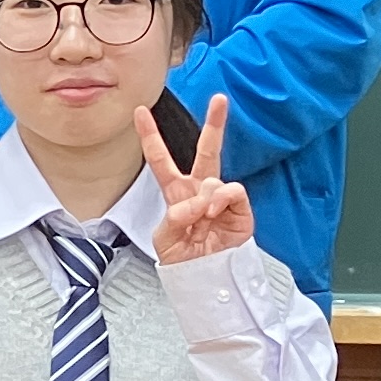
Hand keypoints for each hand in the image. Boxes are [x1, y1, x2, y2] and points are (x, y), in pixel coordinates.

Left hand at [141, 92, 253, 265]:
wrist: (204, 281)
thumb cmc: (183, 261)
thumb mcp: (166, 238)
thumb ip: (176, 216)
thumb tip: (198, 203)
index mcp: (176, 193)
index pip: (161, 159)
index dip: (150, 136)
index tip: (139, 111)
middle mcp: (200, 191)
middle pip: (207, 150)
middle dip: (215, 124)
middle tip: (220, 99)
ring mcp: (221, 199)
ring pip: (213, 179)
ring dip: (202, 201)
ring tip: (200, 221)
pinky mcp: (240, 210)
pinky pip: (232, 191)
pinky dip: (221, 201)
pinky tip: (215, 214)